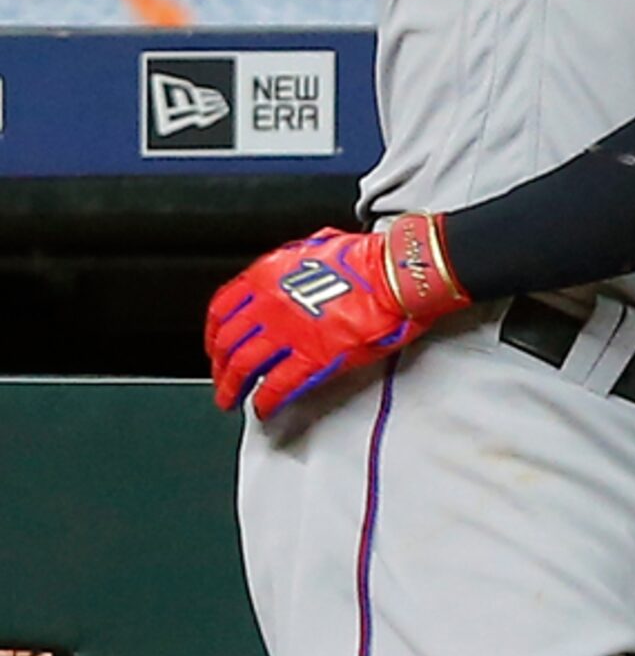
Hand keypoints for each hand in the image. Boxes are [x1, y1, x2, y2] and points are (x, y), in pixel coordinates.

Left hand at [206, 215, 467, 419]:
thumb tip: (292, 271)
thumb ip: (294, 264)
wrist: (399, 274)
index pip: (222, 309)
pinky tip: (264, 408)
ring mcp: (288, 334)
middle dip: (220, 367)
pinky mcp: (312, 359)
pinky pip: (277, 386)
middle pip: (228, 344)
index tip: (216, 345)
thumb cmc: (370, 259)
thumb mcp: (319, 247)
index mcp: (267, 275)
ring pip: (243, 368)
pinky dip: (266, 401)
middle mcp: (269, 305)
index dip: (214, 332)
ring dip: (232, 388)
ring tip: (232, 401)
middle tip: (223, 380)